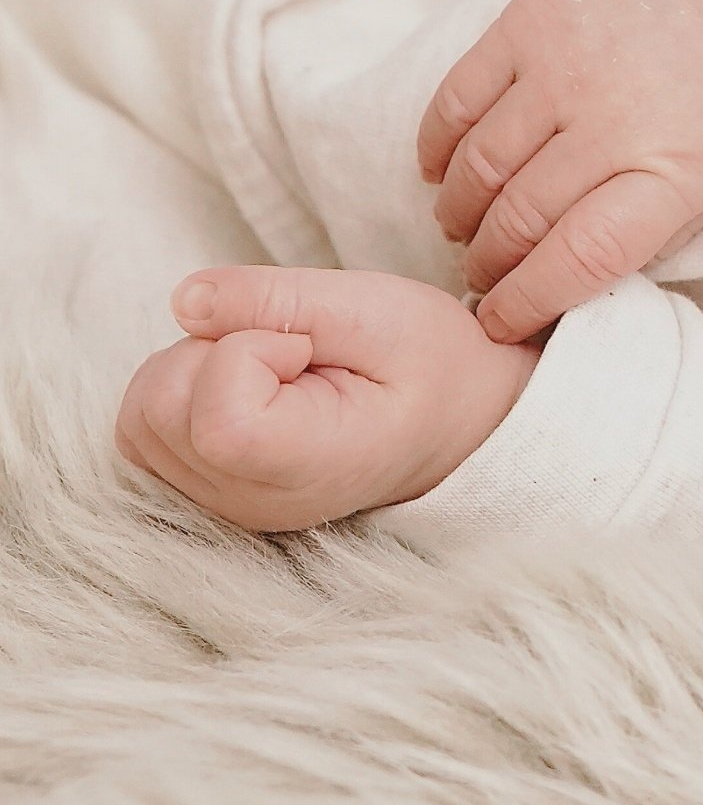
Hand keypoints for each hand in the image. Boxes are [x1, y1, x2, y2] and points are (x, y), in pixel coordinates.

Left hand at [115, 266, 537, 531]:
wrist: (459, 419)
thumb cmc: (432, 364)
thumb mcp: (379, 309)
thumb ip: (282, 299)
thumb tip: (184, 300)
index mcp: (309, 468)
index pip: (217, 416)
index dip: (246, 348)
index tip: (305, 347)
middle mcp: (251, 502)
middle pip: (162, 406)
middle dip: (215, 347)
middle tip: (294, 351)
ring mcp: (222, 505)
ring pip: (142, 413)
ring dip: (195, 364)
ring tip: (275, 367)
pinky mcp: (204, 490)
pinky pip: (144, 428)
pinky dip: (181, 387)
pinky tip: (247, 385)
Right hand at [417, 0, 702, 343]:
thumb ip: (657, 228)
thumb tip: (573, 279)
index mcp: (674, 175)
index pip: (579, 262)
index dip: (526, 302)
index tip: (500, 322)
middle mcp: (612, 127)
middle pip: (519, 223)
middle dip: (488, 267)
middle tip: (481, 279)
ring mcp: (562, 72)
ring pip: (479, 170)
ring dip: (460, 215)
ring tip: (464, 231)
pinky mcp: (526, 24)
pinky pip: (456, 102)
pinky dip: (436, 148)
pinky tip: (440, 173)